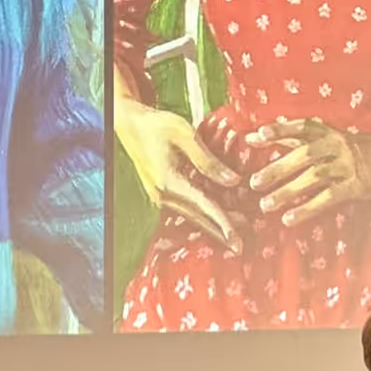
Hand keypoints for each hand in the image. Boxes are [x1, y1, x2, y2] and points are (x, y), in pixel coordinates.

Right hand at [113, 99, 243, 253]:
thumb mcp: (185, 134)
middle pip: (199, 218)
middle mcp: (162, 194)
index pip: (204, 207)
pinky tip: (217, 222)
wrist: (130, 123)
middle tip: (241, 247)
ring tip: (234, 237)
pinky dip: (203, 216)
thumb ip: (209, 160)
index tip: (237, 240)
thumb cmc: (156, 124)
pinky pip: (186, 210)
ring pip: (192, 217)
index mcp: (169, 180)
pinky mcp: (161, 194)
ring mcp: (160, 196)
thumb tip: (234, 181)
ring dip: (213, 227)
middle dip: (221, 233)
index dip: (224, 224)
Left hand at [249, 119, 370, 227]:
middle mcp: (336, 146)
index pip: (300, 128)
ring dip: (288, 192)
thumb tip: (253, 137)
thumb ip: (293, 139)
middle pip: (303, 156)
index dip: (279, 131)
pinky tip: (290, 218)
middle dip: (278, 169)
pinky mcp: (356, 186)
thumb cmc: (356, 148)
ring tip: (266, 205)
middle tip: (254, 183)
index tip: (257, 137)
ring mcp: (347, 166)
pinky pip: (328, 198)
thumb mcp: (328, 137)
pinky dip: (308, 208)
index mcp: (328, 132)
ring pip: (313, 178)